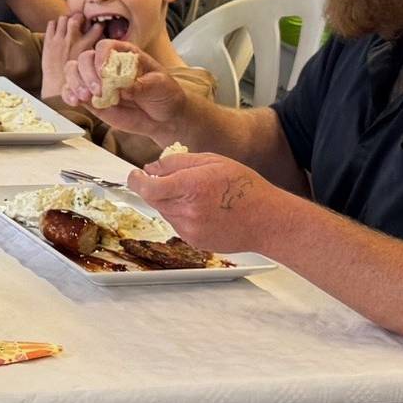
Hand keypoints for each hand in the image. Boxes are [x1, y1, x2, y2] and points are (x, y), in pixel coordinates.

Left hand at [39, 13, 98, 71]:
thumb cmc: (76, 76)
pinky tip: (57, 29)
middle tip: (80, 19)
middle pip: (77, 18)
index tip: (98, 24)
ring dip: (66, 19)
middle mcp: (72, 40)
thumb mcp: (91, 64)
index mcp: (85, 46)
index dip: (98, 24)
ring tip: (68, 23)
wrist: (57, 85)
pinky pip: (51, 24)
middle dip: (79, 16)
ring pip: (63, 18)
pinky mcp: (48, 41)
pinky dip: (55, 24)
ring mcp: (59, 40)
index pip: (97, 27)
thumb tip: (103, 48)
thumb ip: (95, 52)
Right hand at [58, 40, 202, 140]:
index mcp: (125, 54)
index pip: (105, 47)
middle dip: (86, 74)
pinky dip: (68, 94)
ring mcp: (98, 81)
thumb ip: (142, 85)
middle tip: (97, 91)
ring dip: (75, 83)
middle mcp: (107, 65)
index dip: (101, 57)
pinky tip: (74, 102)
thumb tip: (123, 88)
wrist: (165, 117)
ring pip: (73, 71)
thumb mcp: (161, 86)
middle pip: (85, 58)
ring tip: (85, 98)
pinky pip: (71, 91)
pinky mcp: (92, 98)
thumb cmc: (165, 95)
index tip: (104, 73)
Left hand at [127, 151, 289, 253]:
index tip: (135, 175)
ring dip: (171, 202)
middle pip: (155, 199)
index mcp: (191, 186)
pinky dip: (182, 215)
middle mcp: (188, 211)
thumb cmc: (246, 188)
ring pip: (165, 212)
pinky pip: (177, 225)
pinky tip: (204, 210)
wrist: (267, 221)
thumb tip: (150, 168)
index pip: (148, 187)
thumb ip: (177, 162)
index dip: (136, 181)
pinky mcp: (194, 241)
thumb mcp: (212, 161)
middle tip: (178, 180)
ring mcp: (190, 230)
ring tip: (199, 196)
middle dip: (158, 188)